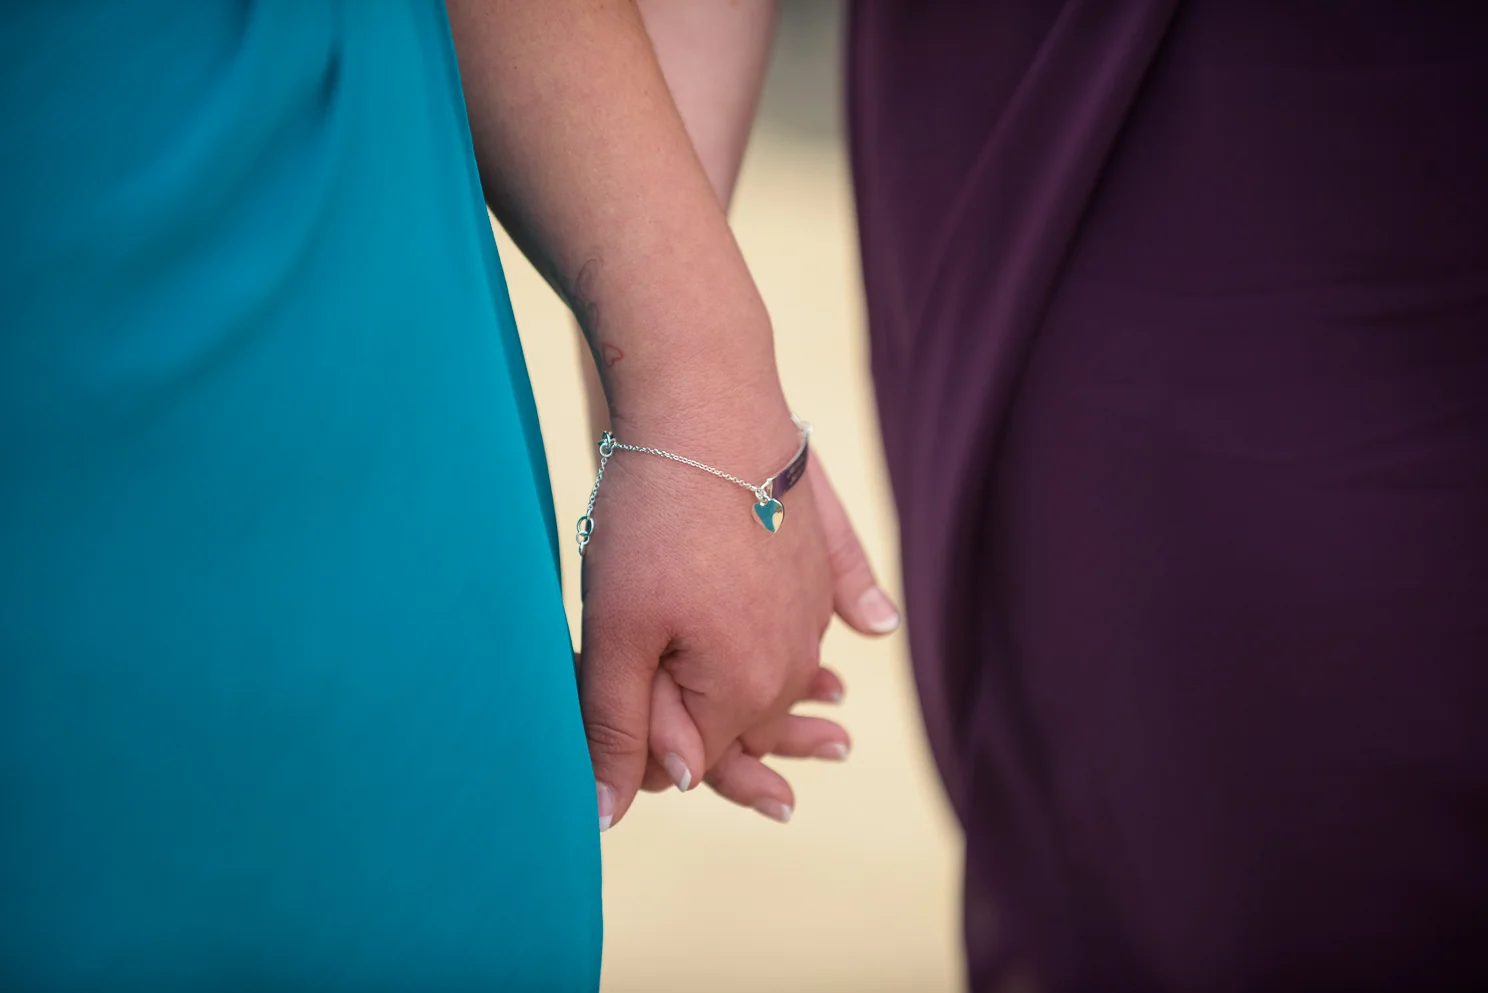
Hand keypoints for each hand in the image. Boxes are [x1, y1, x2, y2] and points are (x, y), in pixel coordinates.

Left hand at [581, 431, 898, 829]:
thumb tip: (608, 819)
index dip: (661, 766)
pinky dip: (852, 612)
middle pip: (764, 720)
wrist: (704, 407)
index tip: (634, 771)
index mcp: (744, 687)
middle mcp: (793, 653)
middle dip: (758, 757)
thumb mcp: (614, 635)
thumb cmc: (651, 524)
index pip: (701, 757)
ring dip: (803, 701)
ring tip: (833, 730)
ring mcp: (814, 599)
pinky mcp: (819, 548)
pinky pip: (844, 591)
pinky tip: (873, 626)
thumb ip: (616, 728)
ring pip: (800, 665)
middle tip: (780, 804)